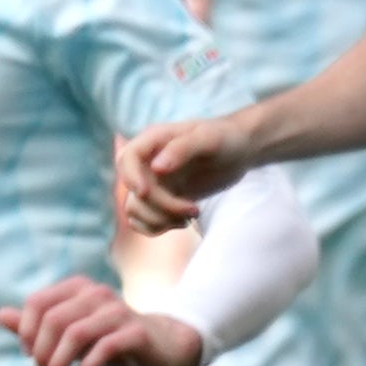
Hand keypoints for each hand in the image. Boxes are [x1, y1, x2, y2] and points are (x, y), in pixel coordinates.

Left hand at [1, 276, 201, 365]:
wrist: (161, 347)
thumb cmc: (108, 339)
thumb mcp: (70, 334)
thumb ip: (37, 325)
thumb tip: (0, 315)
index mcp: (78, 288)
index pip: (37, 303)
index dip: (26, 331)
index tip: (30, 356)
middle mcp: (97, 293)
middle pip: (53, 320)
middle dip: (42, 352)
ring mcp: (118, 310)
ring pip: (75, 333)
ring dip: (59, 363)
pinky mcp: (135, 332)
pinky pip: (104, 347)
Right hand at [116, 117, 246, 236]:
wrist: (238, 151)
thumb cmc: (224, 139)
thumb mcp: (208, 139)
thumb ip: (181, 149)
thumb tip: (156, 168)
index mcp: (153, 140)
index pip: (127, 159)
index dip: (131, 179)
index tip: (146, 193)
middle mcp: (147, 162)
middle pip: (134, 191)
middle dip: (161, 206)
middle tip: (194, 210)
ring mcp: (152, 182)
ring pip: (135, 210)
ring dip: (161, 220)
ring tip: (190, 215)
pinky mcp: (159, 199)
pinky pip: (142, 221)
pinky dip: (159, 227)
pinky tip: (184, 220)